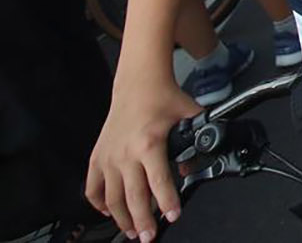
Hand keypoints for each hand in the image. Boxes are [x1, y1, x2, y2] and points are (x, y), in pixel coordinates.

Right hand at [87, 77, 201, 240]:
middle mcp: (126, 154)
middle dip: (143, 220)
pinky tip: (109, 211)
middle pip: (134, 197)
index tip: (173, 216)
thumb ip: (197, 138)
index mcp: (149, 144)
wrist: (138, 84)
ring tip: (133, 231)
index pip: (159, 181)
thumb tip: (192, 165)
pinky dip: (99, 203)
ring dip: (122, 218)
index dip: (167, 201)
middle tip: (149, 236)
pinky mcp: (97, 156)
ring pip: (112, 198)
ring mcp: (109, 157)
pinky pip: (93, 187)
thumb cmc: (163, 98)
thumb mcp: (190, 116)